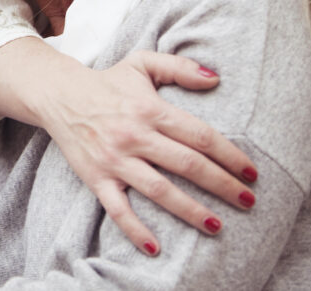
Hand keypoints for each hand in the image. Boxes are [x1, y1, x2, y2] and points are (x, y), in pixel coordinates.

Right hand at [17, 45, 256, 254]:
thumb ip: (179, 67)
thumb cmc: (107, 82)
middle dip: (222, 185)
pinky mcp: (96, 178)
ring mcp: (115, 160)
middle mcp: (134, 136)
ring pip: (159, 190)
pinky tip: (155, 247)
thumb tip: (215, 78)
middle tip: (248, 201)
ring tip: (217, 225)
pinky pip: (117, 209)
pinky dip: (135, 230)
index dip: (229, 155)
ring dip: (190, 210)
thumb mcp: (142, 63)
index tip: (251, 172)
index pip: (199, 136)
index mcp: (150, 109)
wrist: (59, 95)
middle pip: (187, 165)